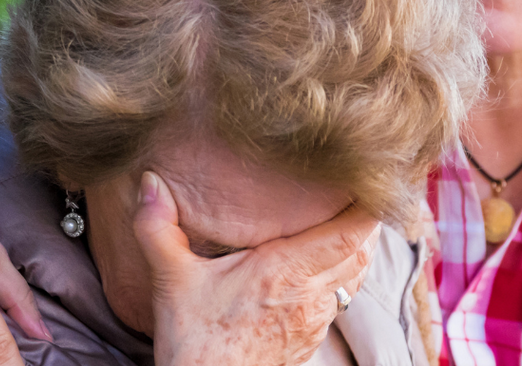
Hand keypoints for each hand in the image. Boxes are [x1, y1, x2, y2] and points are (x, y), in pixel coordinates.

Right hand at [133, 171, 379, 365]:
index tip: (372, 177)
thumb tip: (149, 182)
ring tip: (350, 215)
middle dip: (368, 218)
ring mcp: (314, 321)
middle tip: (363, 186)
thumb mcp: (171, 281)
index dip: (370, 205)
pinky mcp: (311, 339)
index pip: (349, 234)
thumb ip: (157, 228)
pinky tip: (326, 259)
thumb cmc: (193, 343)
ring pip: (355, 275)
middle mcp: (309, 296)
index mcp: (284, 272)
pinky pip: (340, 298)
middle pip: (362, 250)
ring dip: (357, 246)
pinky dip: (343, 272)